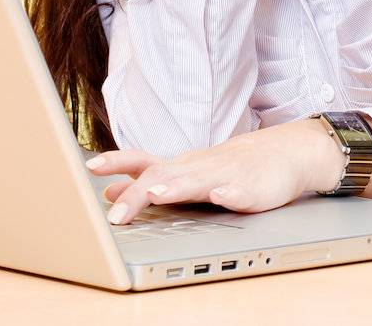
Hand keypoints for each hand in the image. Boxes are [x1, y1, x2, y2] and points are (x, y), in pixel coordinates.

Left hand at [88, 118, 345, 223]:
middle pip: (164, 176)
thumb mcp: (184, 175)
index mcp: (179, 167)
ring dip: (178, 187)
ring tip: (159, 195)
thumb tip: (109, 191)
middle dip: (138, 194)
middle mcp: (197, 168)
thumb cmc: (227, 167)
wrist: (281, 155)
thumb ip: (148, 182)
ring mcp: (225, 176)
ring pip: (199, 180)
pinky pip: (241, 191)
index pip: (142, 162)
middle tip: (115, 215)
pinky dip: (231, 194)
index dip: (116, 162)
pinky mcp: (253, 188)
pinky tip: (224, 197)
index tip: (90, 166)